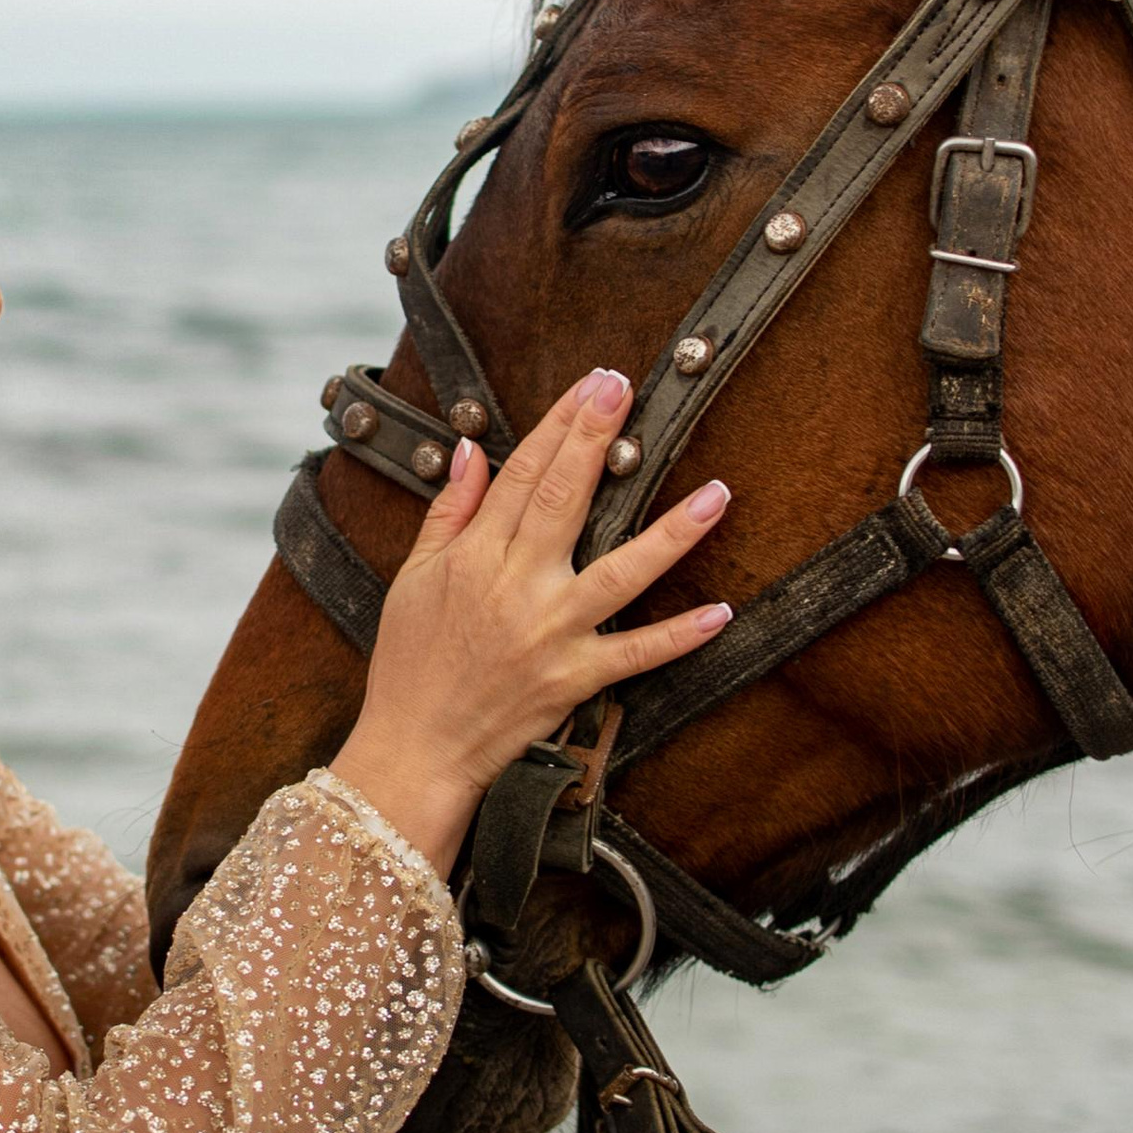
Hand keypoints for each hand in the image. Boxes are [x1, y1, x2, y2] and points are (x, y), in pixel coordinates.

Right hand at [328, 366, 733, 876]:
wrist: (416, 748)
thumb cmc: (410, 664)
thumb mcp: (413, 577)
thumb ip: (450, 512)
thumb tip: (473, 451)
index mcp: (476, 558)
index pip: (521, 474)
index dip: (559, 424)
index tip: (591, 384)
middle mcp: (518, 587)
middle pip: (564, 499)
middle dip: (597, 440)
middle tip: (628, 390)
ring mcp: (552, 633)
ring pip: (621, 573)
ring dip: (671, 534)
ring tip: (717, 495)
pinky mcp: (576, 679)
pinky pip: (636, 654)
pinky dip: (679, 637)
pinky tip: (721, 611)